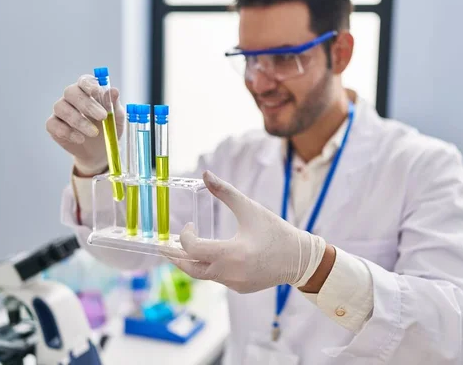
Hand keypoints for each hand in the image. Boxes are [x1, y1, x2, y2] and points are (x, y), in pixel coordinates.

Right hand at [46, 75, 124, 175]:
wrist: (100, 150)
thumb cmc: (109, 128)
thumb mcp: (117, 117)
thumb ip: (114, 104)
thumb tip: (114, 90)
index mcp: (88, 90)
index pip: (84, 81)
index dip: (89, 84)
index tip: (97, 91)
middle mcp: (71, 97)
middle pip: (71, 92)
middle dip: (87, 104)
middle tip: (103, 117)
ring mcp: (61, 110)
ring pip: (62, 109)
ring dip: (79, 121)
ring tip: (94, 133)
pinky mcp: (53, 125)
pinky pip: (54, 125)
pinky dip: (68, 132)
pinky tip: (80, 139)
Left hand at [168, 171, 327, 293]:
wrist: (300, 259)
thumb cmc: (275, 231)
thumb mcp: (250, 208)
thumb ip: (225, 192)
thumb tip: (205, 173)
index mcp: (232, 253)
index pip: (193, 249)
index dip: (184, 237)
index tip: (188, 225)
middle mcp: (230, 273)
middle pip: (191, 269)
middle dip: (175, 258)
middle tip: (163, 247)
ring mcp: (234, 283)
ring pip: (204, 275)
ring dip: (192, 262)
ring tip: (182, 251)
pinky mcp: (239, 288)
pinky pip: (218, 278)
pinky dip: (210, 267)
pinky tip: (210, 256)